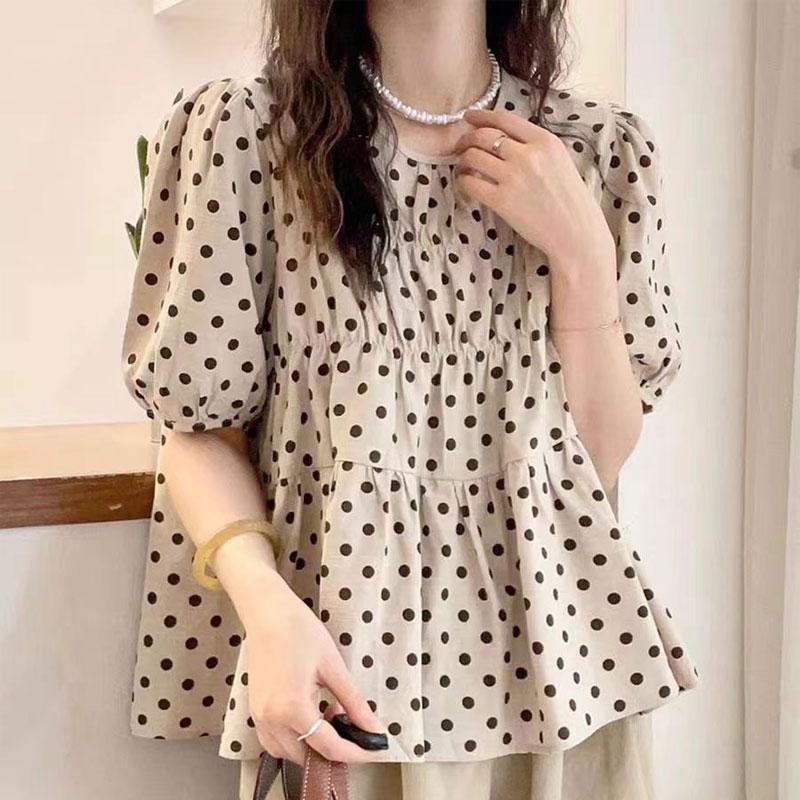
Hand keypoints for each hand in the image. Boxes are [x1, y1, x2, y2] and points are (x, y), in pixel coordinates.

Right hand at [243, 578, 388, 765]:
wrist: (267, 612)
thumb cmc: (298, 630)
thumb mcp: (333, 666)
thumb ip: (354, 703)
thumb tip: (373, 728)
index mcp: (293, 708)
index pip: (329, 748)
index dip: (356, 753)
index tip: (374, 750)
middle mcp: (272, 719)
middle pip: (307, 757)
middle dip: (333, 750)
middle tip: (353, 728)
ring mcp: (259, 717)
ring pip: (288, 754)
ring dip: (312, 747)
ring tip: (329, 717)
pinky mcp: (254, 711)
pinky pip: (273, 742)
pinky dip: (293, 740)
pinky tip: (309, 718)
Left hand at [453, 107, 615, 269]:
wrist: (575, 232)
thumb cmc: (570, 200)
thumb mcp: (560, 160)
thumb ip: (535, 146)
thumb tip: (504, 138)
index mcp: (545, 141)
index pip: (504, 118)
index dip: (481, 116)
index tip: (469, 117)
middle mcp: (528, 155)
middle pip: (483, 135)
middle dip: (466, 138)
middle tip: (461, 146)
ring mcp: (513, 178)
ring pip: (472, 156)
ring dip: (462, 160)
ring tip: (463, 167)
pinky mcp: (502, 201)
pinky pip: (470, 183)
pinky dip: (462, 180)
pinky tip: (465, 183)